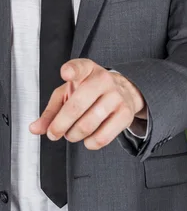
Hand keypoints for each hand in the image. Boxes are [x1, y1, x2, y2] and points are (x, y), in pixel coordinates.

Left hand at [29, 58, 146, 149]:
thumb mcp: (68, 94)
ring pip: (88, 125)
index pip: (79, 67)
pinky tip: (88, 138)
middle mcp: (104, 81)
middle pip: (76, 106)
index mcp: (87, 70)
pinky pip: (103, 137)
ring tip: (72, 134)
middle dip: (59, 126)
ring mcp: (117, 97)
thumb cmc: (90, 92)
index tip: (66, 74)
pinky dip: (90, 143)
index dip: (71, 70)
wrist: (124, 92)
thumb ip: (51, 111)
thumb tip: (36, 128)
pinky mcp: (126, 114)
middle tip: (55, 132)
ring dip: (74, 135)